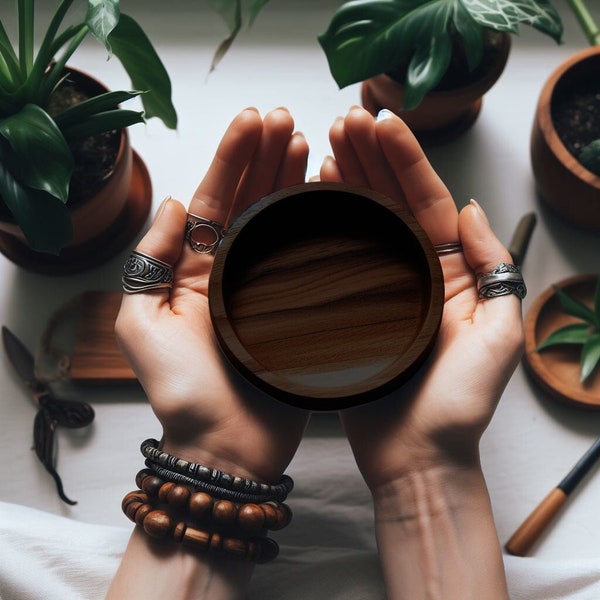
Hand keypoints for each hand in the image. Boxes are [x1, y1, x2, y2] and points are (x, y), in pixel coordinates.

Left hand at [115, 107, 309, 483]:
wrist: (226, 445)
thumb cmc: (181, 393)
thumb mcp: (140, 323)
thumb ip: (150, 261)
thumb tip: (175, 204)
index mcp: (194, 271)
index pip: (217, 201)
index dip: (234, 159)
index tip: (254, 121)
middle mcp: (233, 272)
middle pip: (252, 202)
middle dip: (266, 158)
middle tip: (286, 119)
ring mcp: (270, 288)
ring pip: (283, 221)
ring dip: (293, 179)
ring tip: (307, 141)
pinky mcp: (301, 309)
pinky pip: (311, 256)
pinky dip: (319, 221)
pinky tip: (329, 190)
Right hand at [320, 107, 523, 488]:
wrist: (415, 457)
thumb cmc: (457, 406)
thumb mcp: (498, 335)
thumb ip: (493, 268)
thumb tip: (472, 206)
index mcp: (452, 273)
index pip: (426, 202)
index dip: (404, 160)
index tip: (382, 122)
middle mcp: (414, 274)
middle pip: (390, 204)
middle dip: (369, 159)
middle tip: (345, 120)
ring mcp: (378, 289)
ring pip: (360, 223)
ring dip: (345, 181)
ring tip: (325, 144)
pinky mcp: (347, 310)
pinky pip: (334, 257)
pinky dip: (324, 223)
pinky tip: (313, 194)